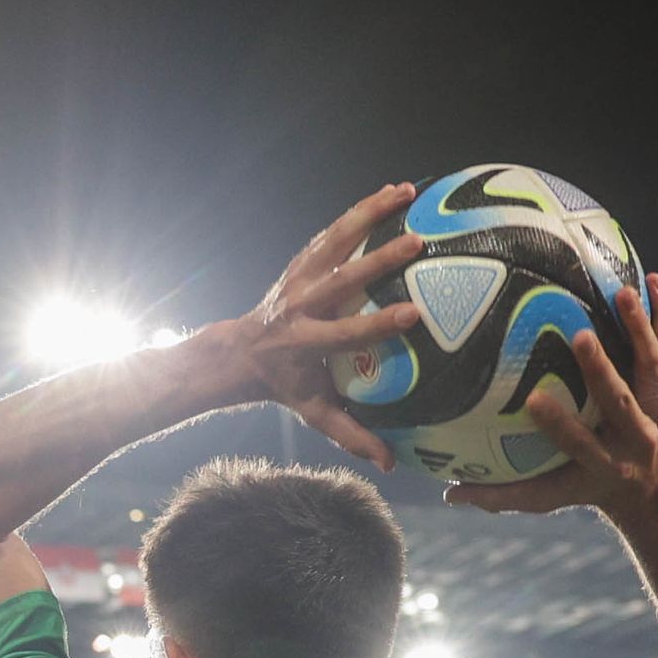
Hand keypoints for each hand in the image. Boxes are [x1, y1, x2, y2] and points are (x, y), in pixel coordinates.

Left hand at [201, 182, 427, 472]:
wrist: (241, 352)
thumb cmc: (287, 384)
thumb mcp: (313, 412)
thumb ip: (350, 435)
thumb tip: (391, 465)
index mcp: (305, 343)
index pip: (345, 334)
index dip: (377, 326)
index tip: (413, 315)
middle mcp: (301, 306)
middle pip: (341, 279)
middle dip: (377, 260)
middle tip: (416, 242)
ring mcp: (299, 279)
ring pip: (334, 241)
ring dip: (369, 213)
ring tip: (406, 191)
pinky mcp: (301, 262)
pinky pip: (332, 232)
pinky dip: (359, 211)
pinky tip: (391, 191)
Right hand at [447, 271, 657, 518]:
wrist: (650, 489)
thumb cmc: (585, 487)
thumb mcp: (548, 497)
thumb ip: (501, 495)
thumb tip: (449, 493)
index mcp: (603, 465)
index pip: (579, 443)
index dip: (559, 423)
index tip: (532, 400)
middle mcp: (635, 437)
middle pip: (620, 401)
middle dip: (602, 370)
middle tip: (581, 336)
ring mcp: (656, 410)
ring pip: (650, 367)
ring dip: (638, 329)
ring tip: (623, 292)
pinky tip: (652, 279)